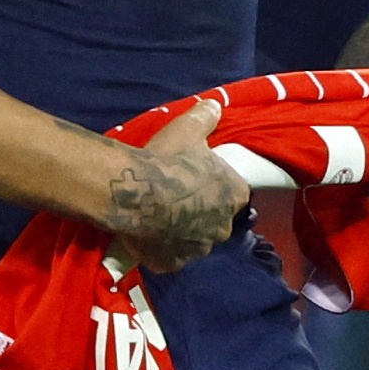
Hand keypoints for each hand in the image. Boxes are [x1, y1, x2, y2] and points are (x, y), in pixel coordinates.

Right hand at [105, 97, 250, 271]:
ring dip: (180, 232)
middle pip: (215, 221)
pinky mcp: (172, 264)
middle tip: (175, 198)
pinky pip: (169, 257)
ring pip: (192, 242)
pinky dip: (161, 250)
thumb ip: (205, 117)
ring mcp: (197, 250)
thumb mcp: (188, 129)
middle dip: (200, 213)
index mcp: (234, 195)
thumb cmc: (167, 159)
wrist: (134, 192)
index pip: (234, 193)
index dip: (216, 187)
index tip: (197, 181)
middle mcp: (222, 227)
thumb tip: (214, 105)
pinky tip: (147, 235)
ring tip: (158, 216)